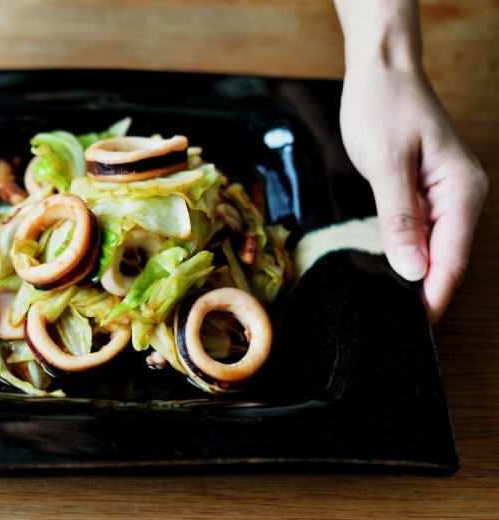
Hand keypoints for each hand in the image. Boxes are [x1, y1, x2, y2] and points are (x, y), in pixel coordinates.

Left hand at [339, 61, 486, 323]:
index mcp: (461, 190)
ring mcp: (444, 195)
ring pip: (433, 249)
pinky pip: (420, 232)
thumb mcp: (386, 163)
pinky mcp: (424, 192)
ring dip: (414, 275)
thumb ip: (400, 218)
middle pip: (446, 259)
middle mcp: (460, 196)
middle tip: (389, 324)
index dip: (433, 297)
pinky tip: (387, 269)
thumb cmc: (383, 107)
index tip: (413, 328)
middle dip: (423, 292)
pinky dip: (406, 252)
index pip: (452, 259)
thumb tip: (413, 270)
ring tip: (386, 305)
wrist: (379, 72)